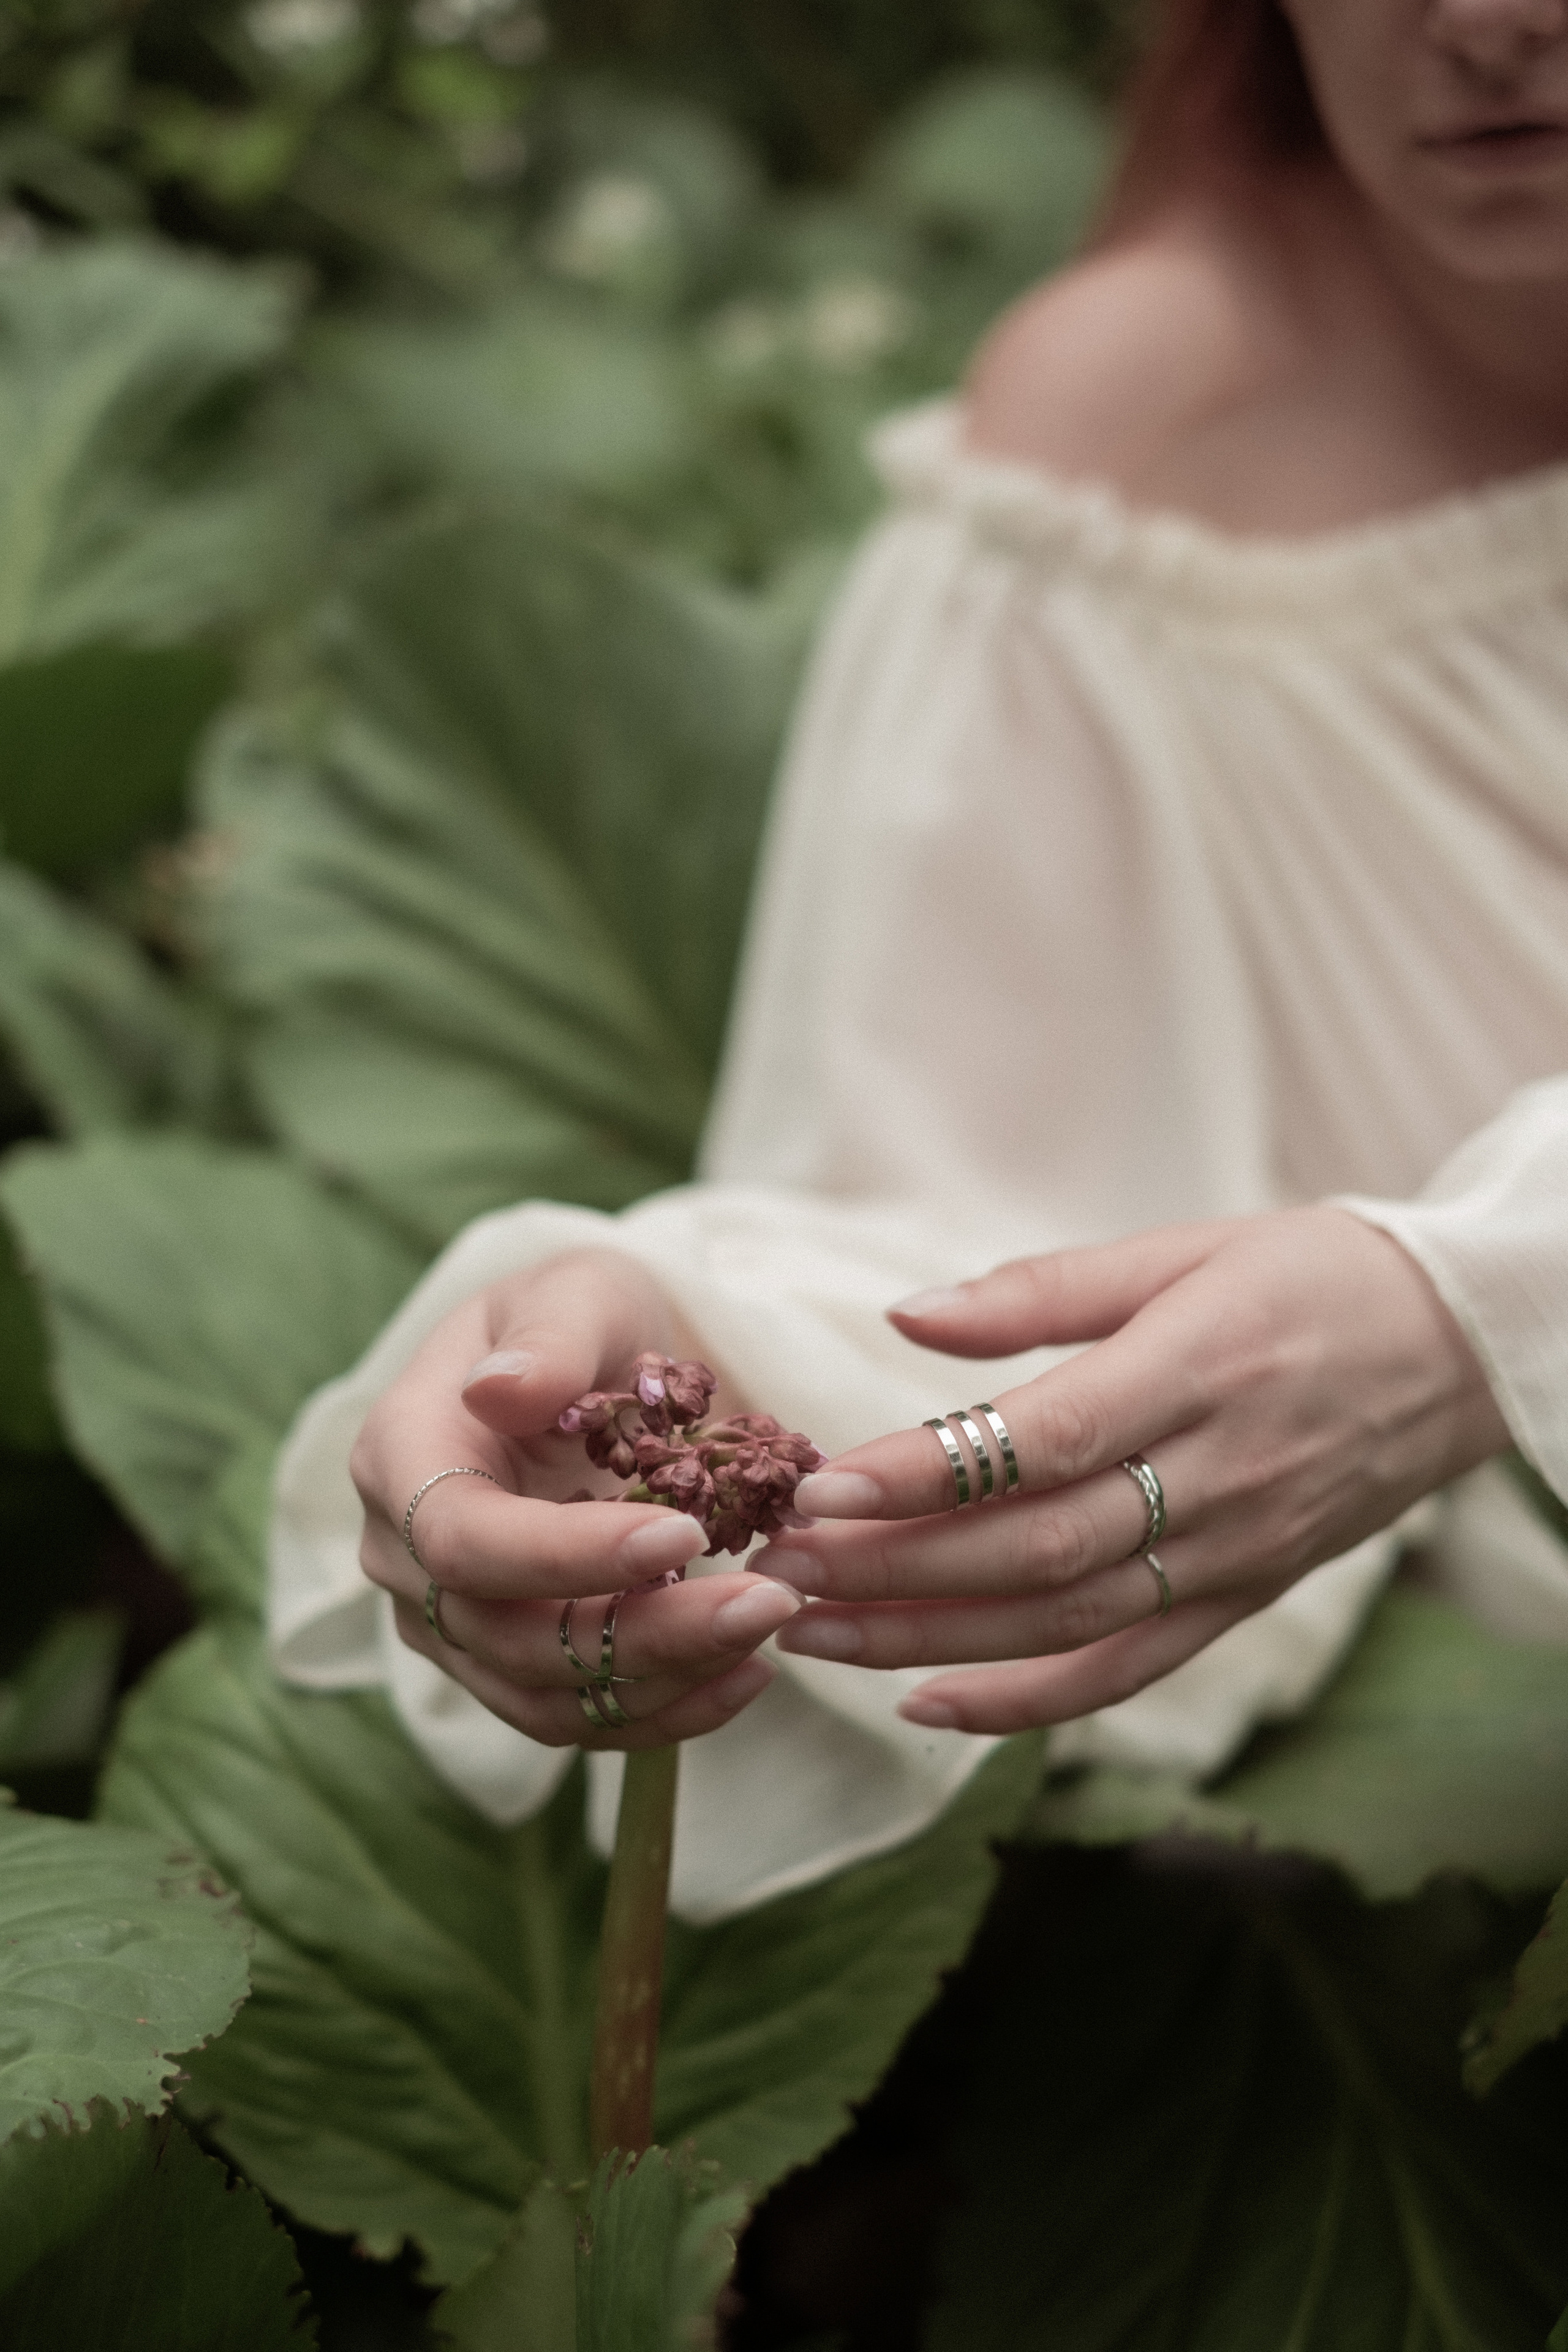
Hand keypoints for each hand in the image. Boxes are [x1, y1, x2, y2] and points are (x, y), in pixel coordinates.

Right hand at [351, 1249, 802, 1749]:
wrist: (579, 1363)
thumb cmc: (575, 1316)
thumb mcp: (576, 1291)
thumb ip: (549, 1340)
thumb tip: (501, 1391)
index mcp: (401, 1455)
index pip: (464, 1538)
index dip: (566, 1554)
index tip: (684, 1531)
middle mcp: (404, 1556)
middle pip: (512, 1635)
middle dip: (646, 1631)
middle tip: (768, 1602)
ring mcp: (447, 1621)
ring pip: (546, 1695)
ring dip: (666, 1679)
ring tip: (768, 1630)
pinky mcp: (503, 1662)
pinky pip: (575, 1716)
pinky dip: (663, 1708)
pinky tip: (746, 1672)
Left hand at [762, 1208, 1508, 1732]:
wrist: (1457, 1346)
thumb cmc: (1304, 1276)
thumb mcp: (1180, 1249)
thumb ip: (1040, 1290)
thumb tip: (907, 1315)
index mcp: (1194, 1371)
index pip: (1038, 1442)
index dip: (924, 1475)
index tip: (819, 1489)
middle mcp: (1216, 1479)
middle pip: (1035, 1548)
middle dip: (895, 1570)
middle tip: (780, 1572)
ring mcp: (1233, 1556)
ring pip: (1065, 1623)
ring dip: (929, 1640)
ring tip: (814, 1636)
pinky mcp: (1245, 1600)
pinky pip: (1127, 1671)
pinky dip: (1026, 1703)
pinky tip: (926, 1705)